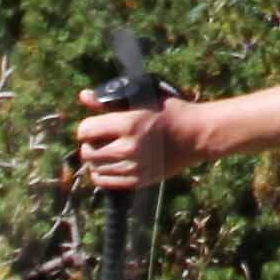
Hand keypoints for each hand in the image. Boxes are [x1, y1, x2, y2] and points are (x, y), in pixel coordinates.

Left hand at [72, 91, 200, 190]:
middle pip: (87, 152)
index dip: (86, 127)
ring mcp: (134, 167)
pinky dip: (102, 174)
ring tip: (106, 151)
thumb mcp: (142, 98)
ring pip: (95, 169)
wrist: (197, 135)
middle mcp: (129, 148)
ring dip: (96, 160)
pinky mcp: (139, 180)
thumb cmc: (170, 111)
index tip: (94, 125)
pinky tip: (110, 164)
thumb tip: (83, 96)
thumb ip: (110, 100)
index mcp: (129, 124)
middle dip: (89, 144)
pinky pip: (107, 182)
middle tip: (98, 139)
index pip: (85, 130)